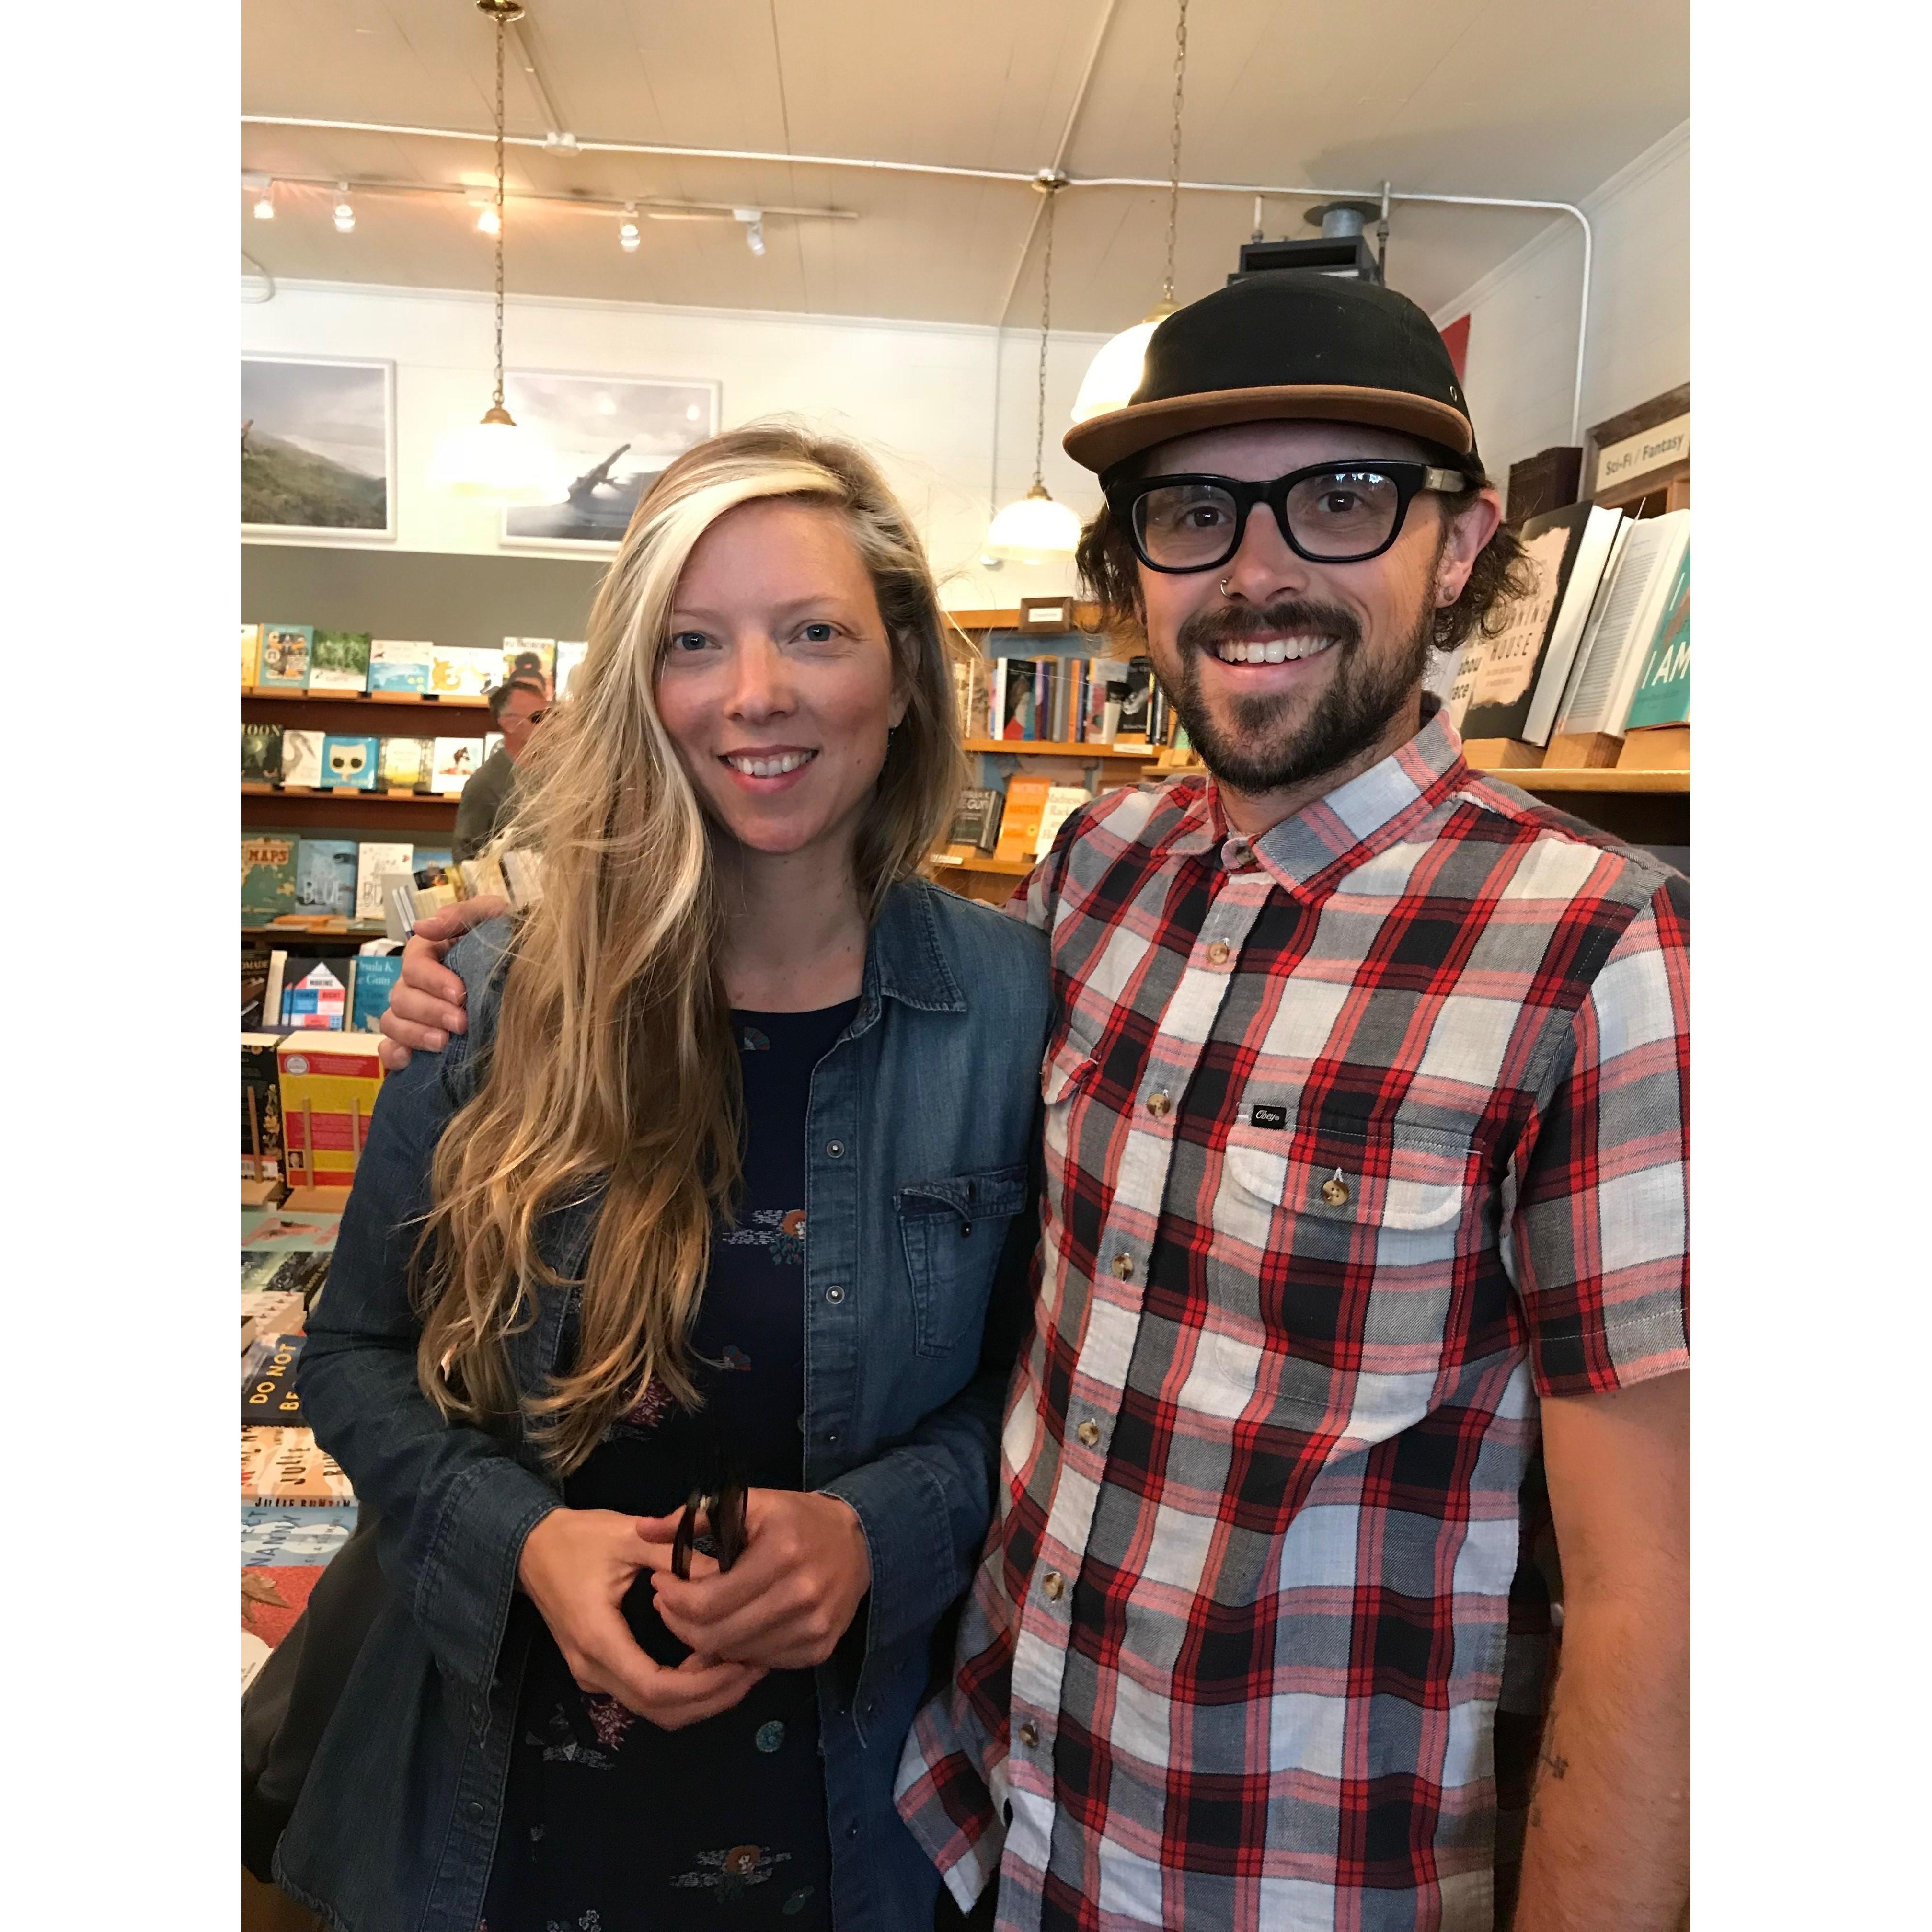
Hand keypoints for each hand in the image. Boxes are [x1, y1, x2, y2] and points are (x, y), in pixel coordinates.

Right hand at [374, 897, 505, 1071]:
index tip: (460, 993)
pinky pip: (389, 1049)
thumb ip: (463, 914)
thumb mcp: (495, 917)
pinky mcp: (416, 1042)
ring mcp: (414, 1014)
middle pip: (401, 996)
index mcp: (430, 953)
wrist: (538, 979)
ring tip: (444, 1043)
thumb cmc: (512, 943)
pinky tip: (410, 1060)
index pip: (415, 964)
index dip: (433, 980)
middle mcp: (417, 984)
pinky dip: (394, 1054)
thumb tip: (423, 926)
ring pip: (392, 1022)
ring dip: (414, 1033)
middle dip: (430, 1011)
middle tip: (462, 1023)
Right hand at [517, 1506, 764, 1729]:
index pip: (655, 1689)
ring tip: (740, 1664)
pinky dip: (682, 1689)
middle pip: (660, 1710)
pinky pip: (644, 1695)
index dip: (704, 1687)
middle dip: (712, 1696)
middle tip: (754, 1667)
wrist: (530, 1547)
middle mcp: (592, 1669)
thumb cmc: (578, 1538)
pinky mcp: (598, 1671)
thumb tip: (728, 1574)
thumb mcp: (629, 1536)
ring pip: (654, 1709)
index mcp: (598, 1638)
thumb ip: (677, 1555)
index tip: (741, 1664)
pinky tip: (710, 1661)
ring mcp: (592, 1675)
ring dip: (699, 1697)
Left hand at [649, 1489, 870, 1671]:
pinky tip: (733, 1626)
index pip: (707, 1601)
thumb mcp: (749, 1503)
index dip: (673, 1598)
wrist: (857, 1542)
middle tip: (670, 1604)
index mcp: (781, 1553)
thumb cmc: (795, 1519)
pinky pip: (762, 1662)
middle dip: (681, 1623)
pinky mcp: (819, 1649)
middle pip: (716, 1636)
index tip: (662, 1582)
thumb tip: (642, 1529)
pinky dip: (740, 1649)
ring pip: (736, 1655)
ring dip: (708, 1640)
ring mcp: (814, 1628)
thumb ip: (694, 1517)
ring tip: (698, 1614)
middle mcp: (802, 1595)